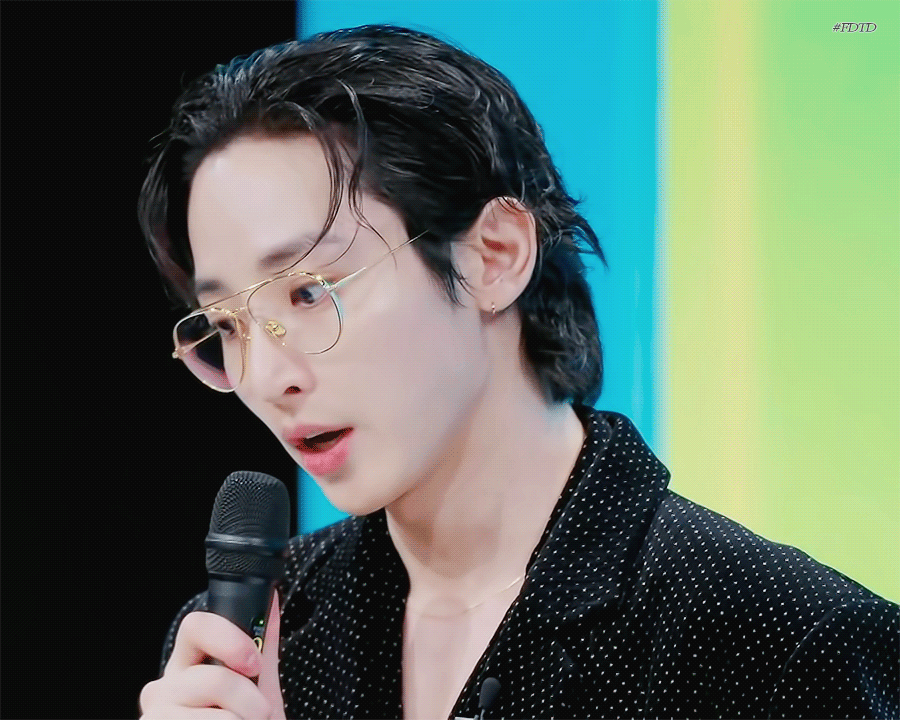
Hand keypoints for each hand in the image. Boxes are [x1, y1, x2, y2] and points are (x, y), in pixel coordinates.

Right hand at [140, 592, 284, 718]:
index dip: (229, 639)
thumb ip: (263, 651)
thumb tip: (271, 603)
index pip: (196, 627)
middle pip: (211, 678)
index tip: (254, 663)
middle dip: (248, 700)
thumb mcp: (258, 691)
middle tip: (259, 714)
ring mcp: (156, 719)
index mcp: (187, 667)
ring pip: (214, 715)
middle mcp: (164, 690)